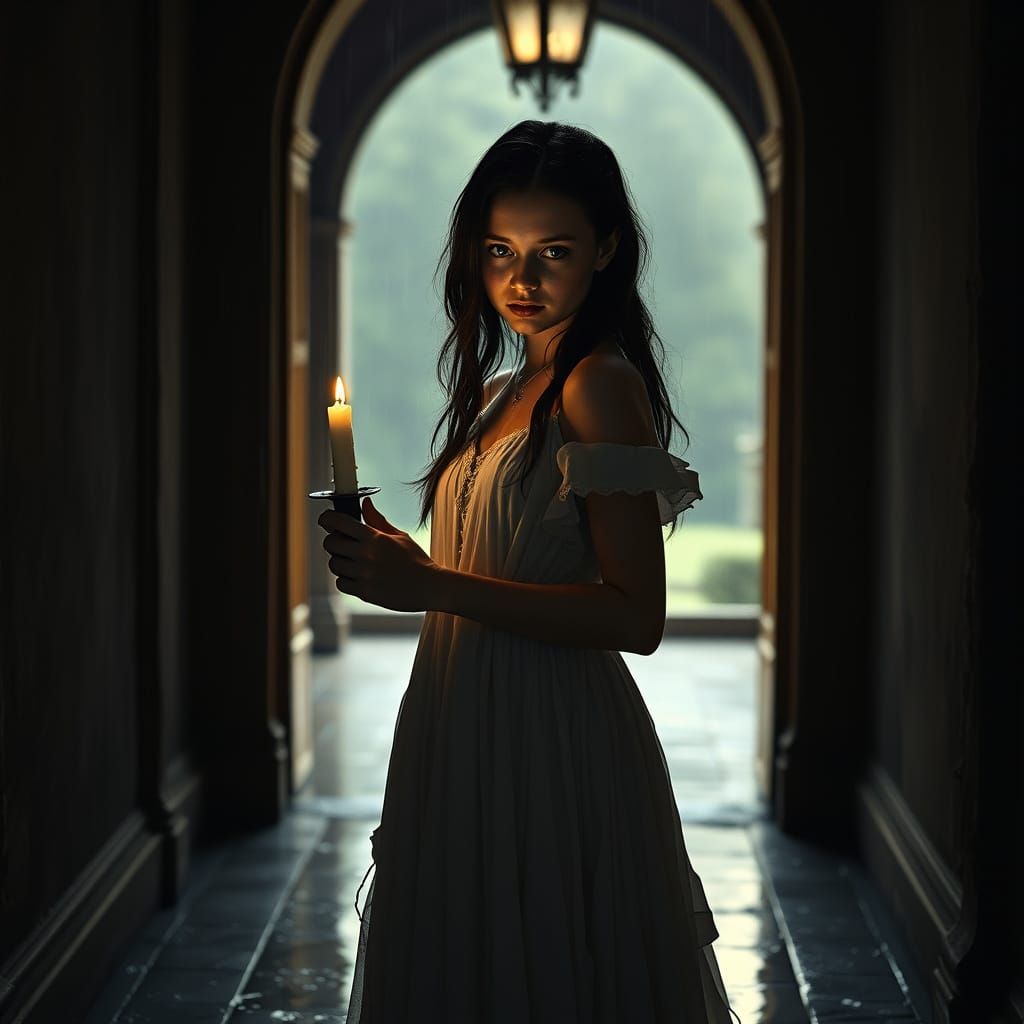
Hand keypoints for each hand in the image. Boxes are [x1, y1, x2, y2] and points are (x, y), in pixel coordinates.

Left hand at [318, 496, 438, 612]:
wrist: (430, 587)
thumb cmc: (417, 560)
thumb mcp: (400, 536)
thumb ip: (377, 520)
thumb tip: (365, 503)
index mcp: (374, 537)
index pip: (339, 522)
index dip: (327, 519)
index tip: (326, 520)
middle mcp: (366, 555)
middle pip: (330, 543)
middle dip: (333, 540)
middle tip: (342, 543)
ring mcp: (364, 574)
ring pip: (334, 564)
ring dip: (339, 561)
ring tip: (353, 562)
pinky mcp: (365, 592)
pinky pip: (341, 583)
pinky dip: (345, 579)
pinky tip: (357, 576)